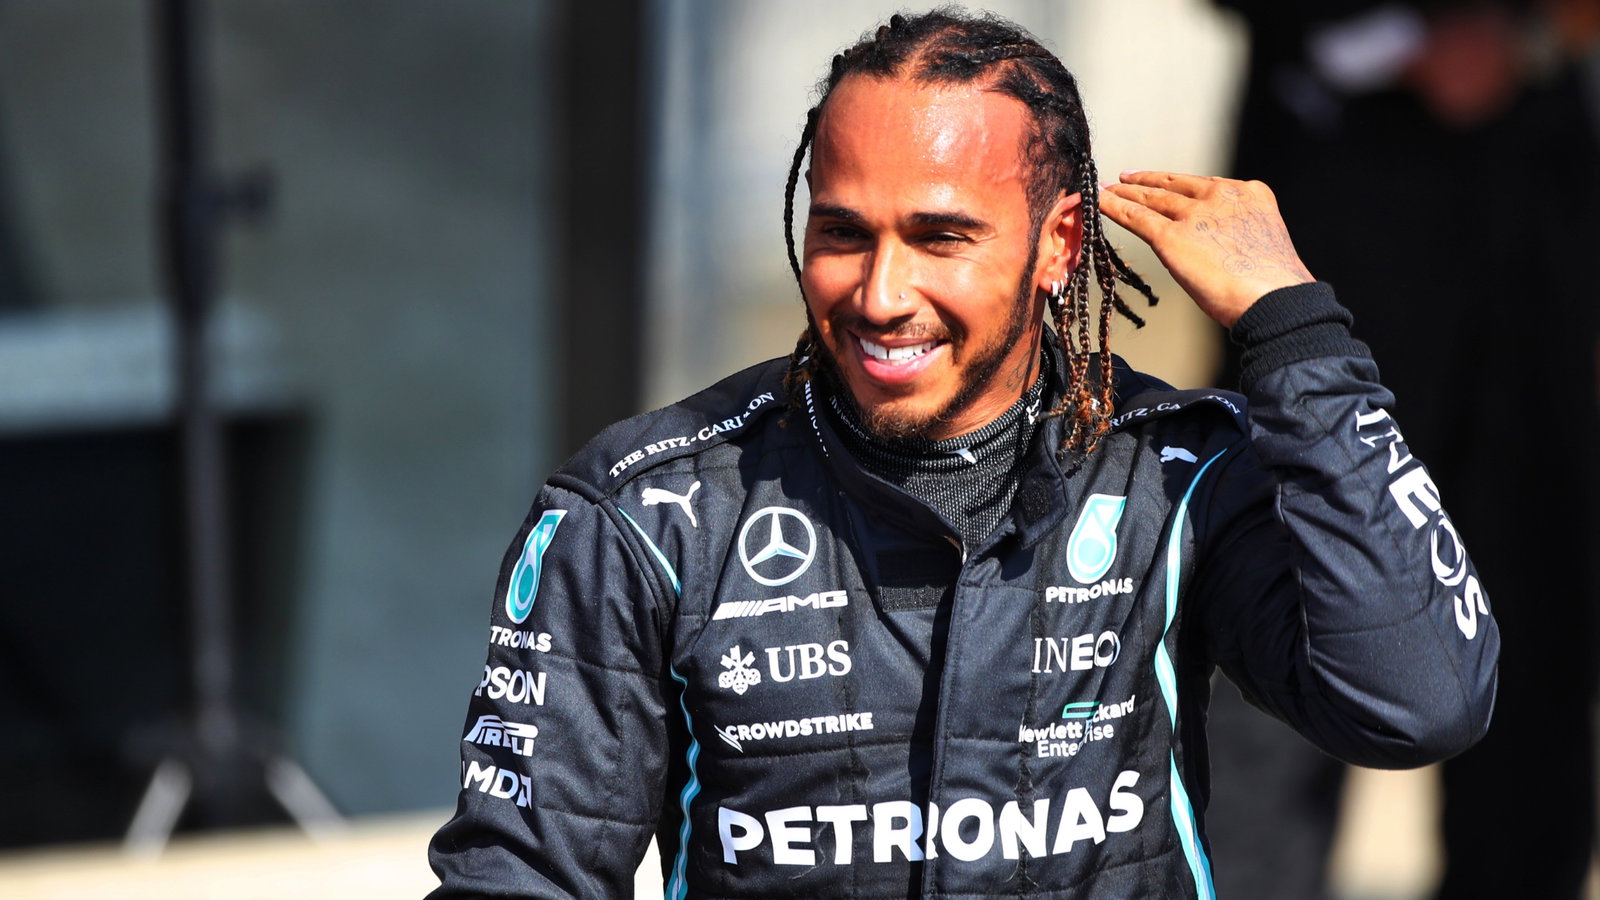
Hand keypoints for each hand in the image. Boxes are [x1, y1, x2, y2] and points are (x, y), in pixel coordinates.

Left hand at [1099, 171, 1313, 327]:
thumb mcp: (1264, 244)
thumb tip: (1224, 251)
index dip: (1180, 185)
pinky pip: (1135, 216)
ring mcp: (1195, 214)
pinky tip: (1099, 201)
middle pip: (1176, 185)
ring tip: (1107, 188)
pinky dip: (1113, 207)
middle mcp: (1221, 196)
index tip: (1166, 183)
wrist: (1275, 299)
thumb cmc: (1275, 287)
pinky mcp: (1171, 235)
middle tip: (1127, 176)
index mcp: (1250, 194)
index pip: (1206, 186)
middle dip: (1148, 181)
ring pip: (1152, 197)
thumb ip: (1241, 236)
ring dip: (1125, 191)